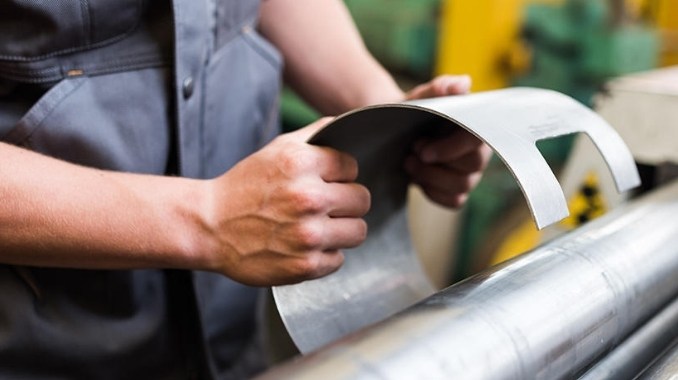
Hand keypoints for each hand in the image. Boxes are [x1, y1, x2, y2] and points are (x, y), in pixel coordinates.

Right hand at [202, 118, 369, 285]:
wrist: (209, 226)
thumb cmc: (244, 187)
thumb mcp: (277, 149)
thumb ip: (316, 134)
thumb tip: (348, 125)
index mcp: (301, 164)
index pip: (352, 167)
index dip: (340, 175)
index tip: (326, 182)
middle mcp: (308, 198)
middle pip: (361, 200)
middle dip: (346, 202)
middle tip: (325, 206)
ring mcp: (308, 235)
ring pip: (358, 231)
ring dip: (341, 230)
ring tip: (318, 227)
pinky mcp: (305, 266)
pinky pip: (338, 259)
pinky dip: (324, 255)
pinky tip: (304, 247)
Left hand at [404, 75, 491, 207]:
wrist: (397, 131)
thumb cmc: (415, 110)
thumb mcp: (422, 95)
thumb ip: (442, 87)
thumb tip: (462, 84)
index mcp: (476, 126)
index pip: (477, 140)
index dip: (451, 148)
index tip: (422, 149)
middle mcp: (480, 151)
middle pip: (473, 166)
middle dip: (437, 163)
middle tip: (412, 151)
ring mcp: (471, 174)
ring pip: (462, 186)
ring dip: (430, 178)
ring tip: (409, 163)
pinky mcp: (459, 191)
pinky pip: (454, 201)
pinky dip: (432, 192)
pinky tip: (417, 178)